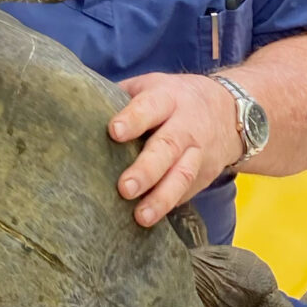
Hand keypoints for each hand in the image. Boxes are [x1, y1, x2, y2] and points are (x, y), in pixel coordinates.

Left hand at [109, 71, 241, 225]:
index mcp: (167, 98)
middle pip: (167, 148)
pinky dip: (169, 207)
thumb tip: (75, 105)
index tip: (114, 131)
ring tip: (141, 217)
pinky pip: (187, 193)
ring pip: (182, 176)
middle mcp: (185, 126)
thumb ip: (120, 97)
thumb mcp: (151, 86)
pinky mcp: (203, 176)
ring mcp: (197, 153)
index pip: (150, 107)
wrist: (231, 112)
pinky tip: (151, 220)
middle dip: (146, 170)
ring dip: (162, 198)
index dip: (133, 119)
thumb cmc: (172, 99)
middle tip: (124, 188)